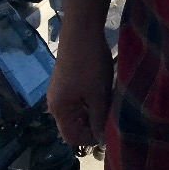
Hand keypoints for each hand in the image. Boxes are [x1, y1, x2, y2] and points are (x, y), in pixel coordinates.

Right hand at [46, 30, 113, 145]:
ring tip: (111, 104)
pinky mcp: (68, 78)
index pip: (71, 137)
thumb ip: (98, 118)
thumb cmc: (89, 64)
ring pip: (78, 109)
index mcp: (59, 109)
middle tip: (113, 118)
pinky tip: (105, 91)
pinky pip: (79, 97)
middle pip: (74, 123)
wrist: (83, 29)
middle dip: (93, 124)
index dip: (90, 139)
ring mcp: (61, 89)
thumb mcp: (97, 94)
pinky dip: (91, 99)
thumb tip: (100, 140)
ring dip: (94, 110)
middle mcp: (56, 101)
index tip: (109, 132)